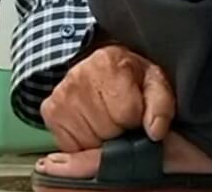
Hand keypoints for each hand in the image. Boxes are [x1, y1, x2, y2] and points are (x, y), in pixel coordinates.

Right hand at [40, 41, 174, 151]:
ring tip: (105, 120)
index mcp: (108, 63)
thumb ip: (161, 106)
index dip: (135, 120)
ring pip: (88, 142)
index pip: (126, 114)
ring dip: (100, 139)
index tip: (135, 112)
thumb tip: (155, 132)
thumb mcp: (155, 84)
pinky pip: (70, 147)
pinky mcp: (50, 111)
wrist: (103, 67)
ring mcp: (61, 94)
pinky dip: (83, 143)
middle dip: (118, 131)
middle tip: (120, 118)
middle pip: (106, 130)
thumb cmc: (131, 77)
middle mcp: (79, 76)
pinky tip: (90, 125)